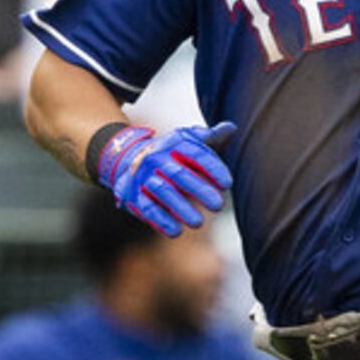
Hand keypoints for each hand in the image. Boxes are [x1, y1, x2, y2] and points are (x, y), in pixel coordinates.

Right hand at [92, 121, 234, 234]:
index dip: (212, 168)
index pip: (195, 154)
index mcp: (174, 144)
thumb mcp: (188, 142)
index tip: (227, 184)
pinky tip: (176, 231)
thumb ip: (210, 138)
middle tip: (219, 206)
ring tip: (198, 223)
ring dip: (180, 208)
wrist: (129, 158)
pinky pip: (146, 208)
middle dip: (199, 190)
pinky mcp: (132, 193)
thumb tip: (231, 127)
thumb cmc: (171, 154)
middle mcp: (157, 158)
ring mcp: (143, 176)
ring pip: (163, 192)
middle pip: (179, 174)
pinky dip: (160, 220)